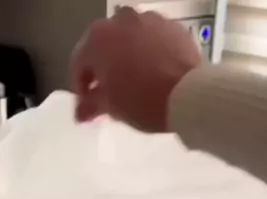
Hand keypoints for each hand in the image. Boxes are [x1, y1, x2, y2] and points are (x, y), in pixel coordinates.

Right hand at [69, 7, 200, 132]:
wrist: (187, 94)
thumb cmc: (142, 100)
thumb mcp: (111, 107)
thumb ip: (90, 105)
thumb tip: (82, 111)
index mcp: (97, 38)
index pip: (79, 65)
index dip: (81, 89)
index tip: (88, 106)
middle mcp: (120, 20)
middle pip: (104, 48)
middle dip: (104, 72)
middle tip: (110, 96)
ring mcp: (148, 19)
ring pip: (129, 41)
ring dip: (126, 60)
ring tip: (134, 85)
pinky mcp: (172, 26)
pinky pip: (152, 40)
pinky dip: (149, 54)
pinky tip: (154, 74)